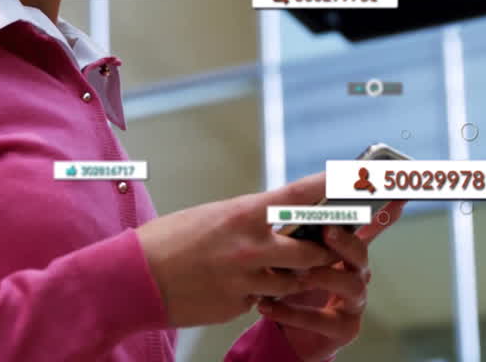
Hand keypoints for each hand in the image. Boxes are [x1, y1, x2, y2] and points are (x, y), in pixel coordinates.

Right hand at [135, 173, 340, 327]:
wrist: (135, 278)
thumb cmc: (169, 240)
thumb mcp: (213, 216)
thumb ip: (249, 219)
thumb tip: (275, 219)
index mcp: (245, 215)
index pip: (300, 196)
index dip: (330, 188)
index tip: (350, 179)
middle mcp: (252, 247)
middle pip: (312, 251)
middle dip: (324, 252)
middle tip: (329, 247)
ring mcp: (247, 280)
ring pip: (294, 282)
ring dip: (295, 277)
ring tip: (282, 269)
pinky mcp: (238, 306)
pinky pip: (264, 300)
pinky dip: (263, 295)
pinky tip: (245, 287)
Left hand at [258, 200, 406, 361]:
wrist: (286, 330)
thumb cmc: (293, 285)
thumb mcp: (292, 251)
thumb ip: (299, 227)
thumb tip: (291, 196)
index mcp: (347, 250)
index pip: (369, 226)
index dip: (384, 212)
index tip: (395, 194)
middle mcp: (357, 273)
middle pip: (361, 253)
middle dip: (346, 241)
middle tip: (328, 231)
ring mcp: (354, 301)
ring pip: (351, 285)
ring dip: (326, 276)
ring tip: (300, 273)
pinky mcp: (343, 328)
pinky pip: (323, 319)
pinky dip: (294, 311)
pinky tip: (268, 305)